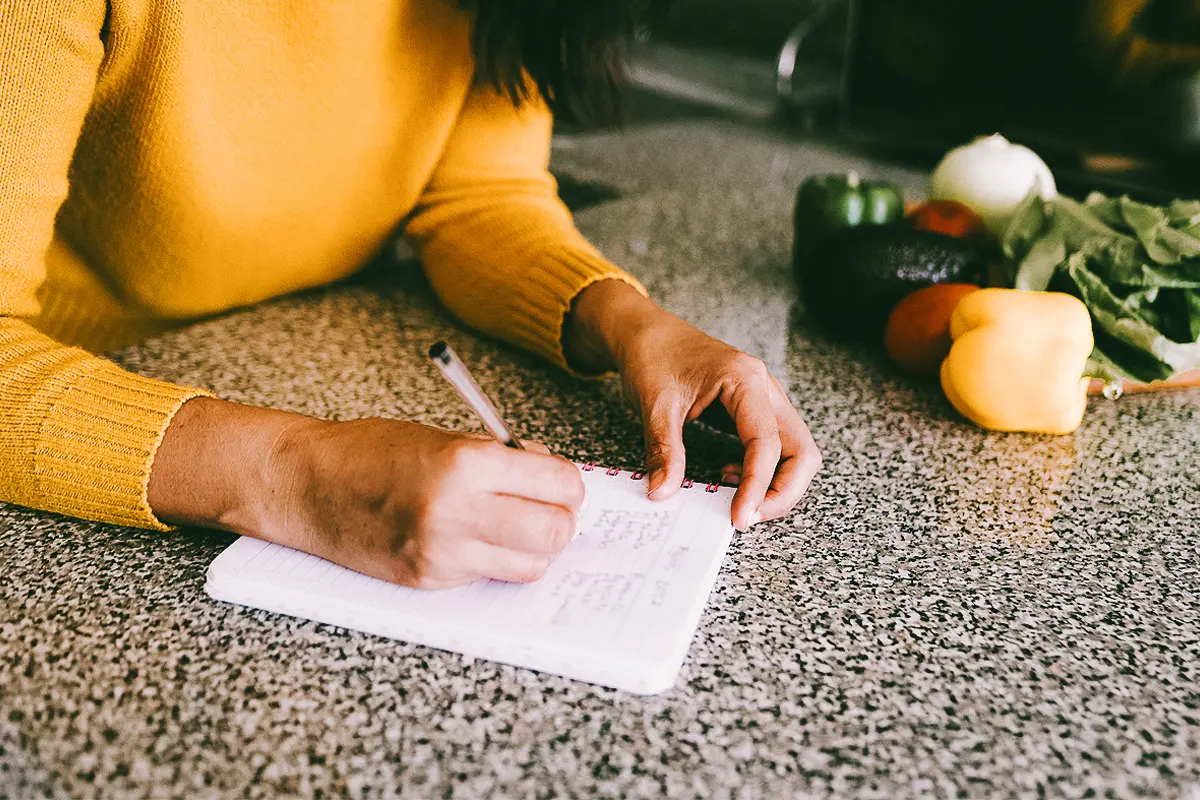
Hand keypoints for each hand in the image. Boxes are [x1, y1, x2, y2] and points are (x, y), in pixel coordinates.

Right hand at [149, 399, 583, 587]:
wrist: (303, 483)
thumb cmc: (372, 450)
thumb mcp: (446, 438)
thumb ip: (502, 460)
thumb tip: (554, 481)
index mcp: (466, 463)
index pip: (560, 484)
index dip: (567, 482)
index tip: (556, 478)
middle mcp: (457, 512)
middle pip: (555, 533)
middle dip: (560, 519)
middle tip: (544, 505)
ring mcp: (441, 553)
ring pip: (530, 565)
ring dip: (532, 547)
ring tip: (510, 524)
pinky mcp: (427, 580)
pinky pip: (488, 577)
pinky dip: (494, 560)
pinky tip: (472, 537)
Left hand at [565, 281, 820, 529]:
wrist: (644, 331)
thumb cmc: (652, 355)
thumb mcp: (654, 405)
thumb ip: (663, 450)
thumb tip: (663, 493)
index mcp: (745, 380)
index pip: (766, 443)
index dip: (757, 486)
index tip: (738, 517)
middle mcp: (764, 389)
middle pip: (801, 450)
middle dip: (783, 491)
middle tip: (748, 517)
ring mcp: (763, 399)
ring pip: (794, 450)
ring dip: (776, 484)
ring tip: (738, 500)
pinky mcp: (752, 410)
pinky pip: (774, 447)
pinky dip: (761, 471)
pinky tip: (729, 475)